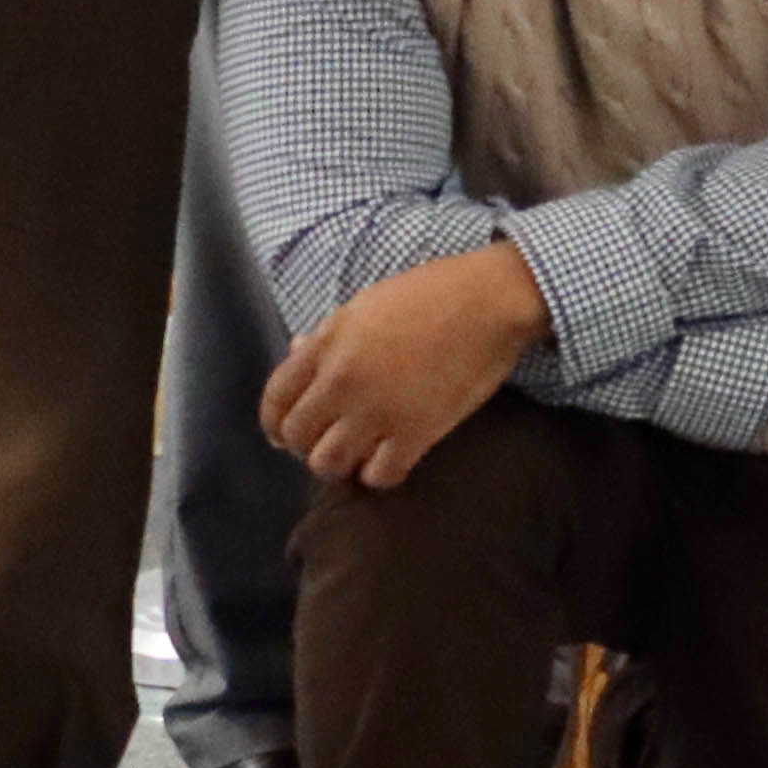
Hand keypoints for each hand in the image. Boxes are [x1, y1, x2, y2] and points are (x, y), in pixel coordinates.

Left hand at [261, 237, 546, 486]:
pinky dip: (378, 473)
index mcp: (328, 344)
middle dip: (307, 443)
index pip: (275, 398)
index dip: (276, 422)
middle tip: (329, 439)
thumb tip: (297, 353)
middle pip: (298, 435)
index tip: (286, 432)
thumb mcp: (367, 303)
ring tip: (356, 453)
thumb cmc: (433, 292)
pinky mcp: (416, 431)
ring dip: (338, 462)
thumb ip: (327, 335)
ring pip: (328, 463)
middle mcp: (344, 381)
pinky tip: (388, 459)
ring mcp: (378, 409)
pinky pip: (378, 475)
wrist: (492, 299)